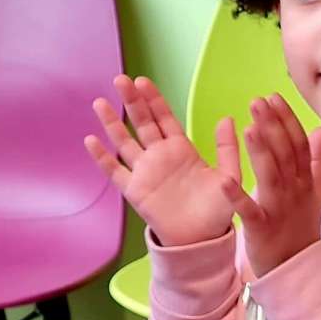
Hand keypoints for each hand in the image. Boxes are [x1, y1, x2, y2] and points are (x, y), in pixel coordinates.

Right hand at [85, 74, 243, 248]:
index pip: (163, 118)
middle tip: (121, 80)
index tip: (142, 81)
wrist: (202, 240)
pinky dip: (102, 157)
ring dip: (112, 123)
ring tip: (100, 103)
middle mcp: (159, 156)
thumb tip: (227, 118)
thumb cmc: (217, 209)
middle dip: (132, 101)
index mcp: (181, 149)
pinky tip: (91, 141)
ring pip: (124, 142)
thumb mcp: (230, 176)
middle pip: (141, 123)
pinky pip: (115, 171)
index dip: (153, 99)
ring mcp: (145, 172)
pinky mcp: (134, 190)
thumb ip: (227, 149)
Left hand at [229, 95, 320, 276]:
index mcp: (305, 180)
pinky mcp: (261, 228)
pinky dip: (237, 197)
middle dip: (272, 126)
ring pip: (271, 175)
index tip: (273, 97)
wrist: (298, 269)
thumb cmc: (302, 227)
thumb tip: (320, 129)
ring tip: (249, 126)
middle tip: (258, 101)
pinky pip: (248, 211)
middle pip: (285, 153)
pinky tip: (224, 181)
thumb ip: (317, 160)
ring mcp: (278, 209)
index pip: (297, 143)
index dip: (286, 119)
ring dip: (261, 151)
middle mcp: (295, 190)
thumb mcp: (316, 193)